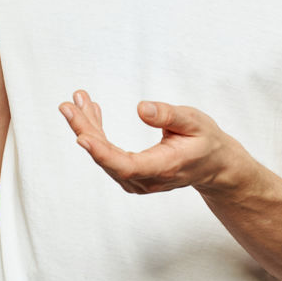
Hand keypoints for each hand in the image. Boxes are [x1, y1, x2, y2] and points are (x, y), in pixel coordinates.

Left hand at [58, 90, 242, 194]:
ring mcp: (138, 180)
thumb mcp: (194, 122)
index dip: (102, 153)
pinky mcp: (132, 175)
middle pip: (109, 160)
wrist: (213, 164)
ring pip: (105, 157)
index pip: (127, 166)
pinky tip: (91, 113)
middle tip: (69, 106)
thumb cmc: (205, 141)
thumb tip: (140, 108)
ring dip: (88, 128)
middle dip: (85, 131)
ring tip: (78, 100)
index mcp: (165, 167)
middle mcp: (148, 179)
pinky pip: (108, 156)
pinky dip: (97, 134)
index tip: (81, 136)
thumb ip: (168, 116)